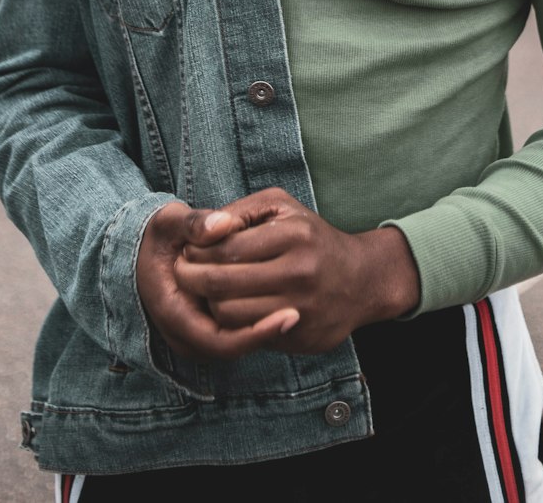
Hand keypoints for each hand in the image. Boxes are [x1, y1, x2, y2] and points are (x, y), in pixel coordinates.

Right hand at [136, 201, 299, 360]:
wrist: (146, 251)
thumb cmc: (160, 235)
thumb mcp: (170, 222)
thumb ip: (194, 223)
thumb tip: (222, 224)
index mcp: (171, 309)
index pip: (219, 339)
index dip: (257, 331)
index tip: (291, 314)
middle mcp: (180, 332)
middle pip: (231, 346)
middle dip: (265, 332)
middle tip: (300, 313)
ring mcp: (192, 334)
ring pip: (234, 343)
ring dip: (262, 328)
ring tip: (297, 310)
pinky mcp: (204, 328)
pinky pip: (233, 333)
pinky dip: (255, 321)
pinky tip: (282, 305)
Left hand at [175, 187, 419, 353]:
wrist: (361, 279)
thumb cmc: (311, 237)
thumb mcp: (282, 207)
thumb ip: (241, 211)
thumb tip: (203, 228)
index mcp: (293, 235)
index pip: (225, 248)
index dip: (197, 252)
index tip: (186, 251)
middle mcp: (299, 272)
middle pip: (221, 284)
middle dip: (191, 278)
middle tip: (180, 273)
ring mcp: (301, 308)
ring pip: (229, 314)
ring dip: (209, 303)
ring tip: (205, 290)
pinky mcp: (301, 337)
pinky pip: (249, 335)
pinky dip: (231, 323)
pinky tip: (228, 308)